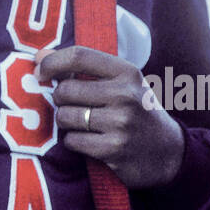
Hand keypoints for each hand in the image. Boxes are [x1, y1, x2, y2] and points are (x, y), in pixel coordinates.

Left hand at [35, 45, 184, 189]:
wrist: (170, 153)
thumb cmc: (138, 112)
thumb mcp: (124, 84)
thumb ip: (86, 68)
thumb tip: (39, 55)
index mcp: (127, 72)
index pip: (79, 56)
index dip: (52, 61)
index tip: (39, 71)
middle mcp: (125, 95)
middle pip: (65, 89)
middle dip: (59, 99)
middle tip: (70, 105)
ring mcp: (120, 123)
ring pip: (65, 116)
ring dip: (65, 121)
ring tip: (81, 123)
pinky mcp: (113, 149)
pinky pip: (72, 141)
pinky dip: (73, 141)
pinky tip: (89, 141)